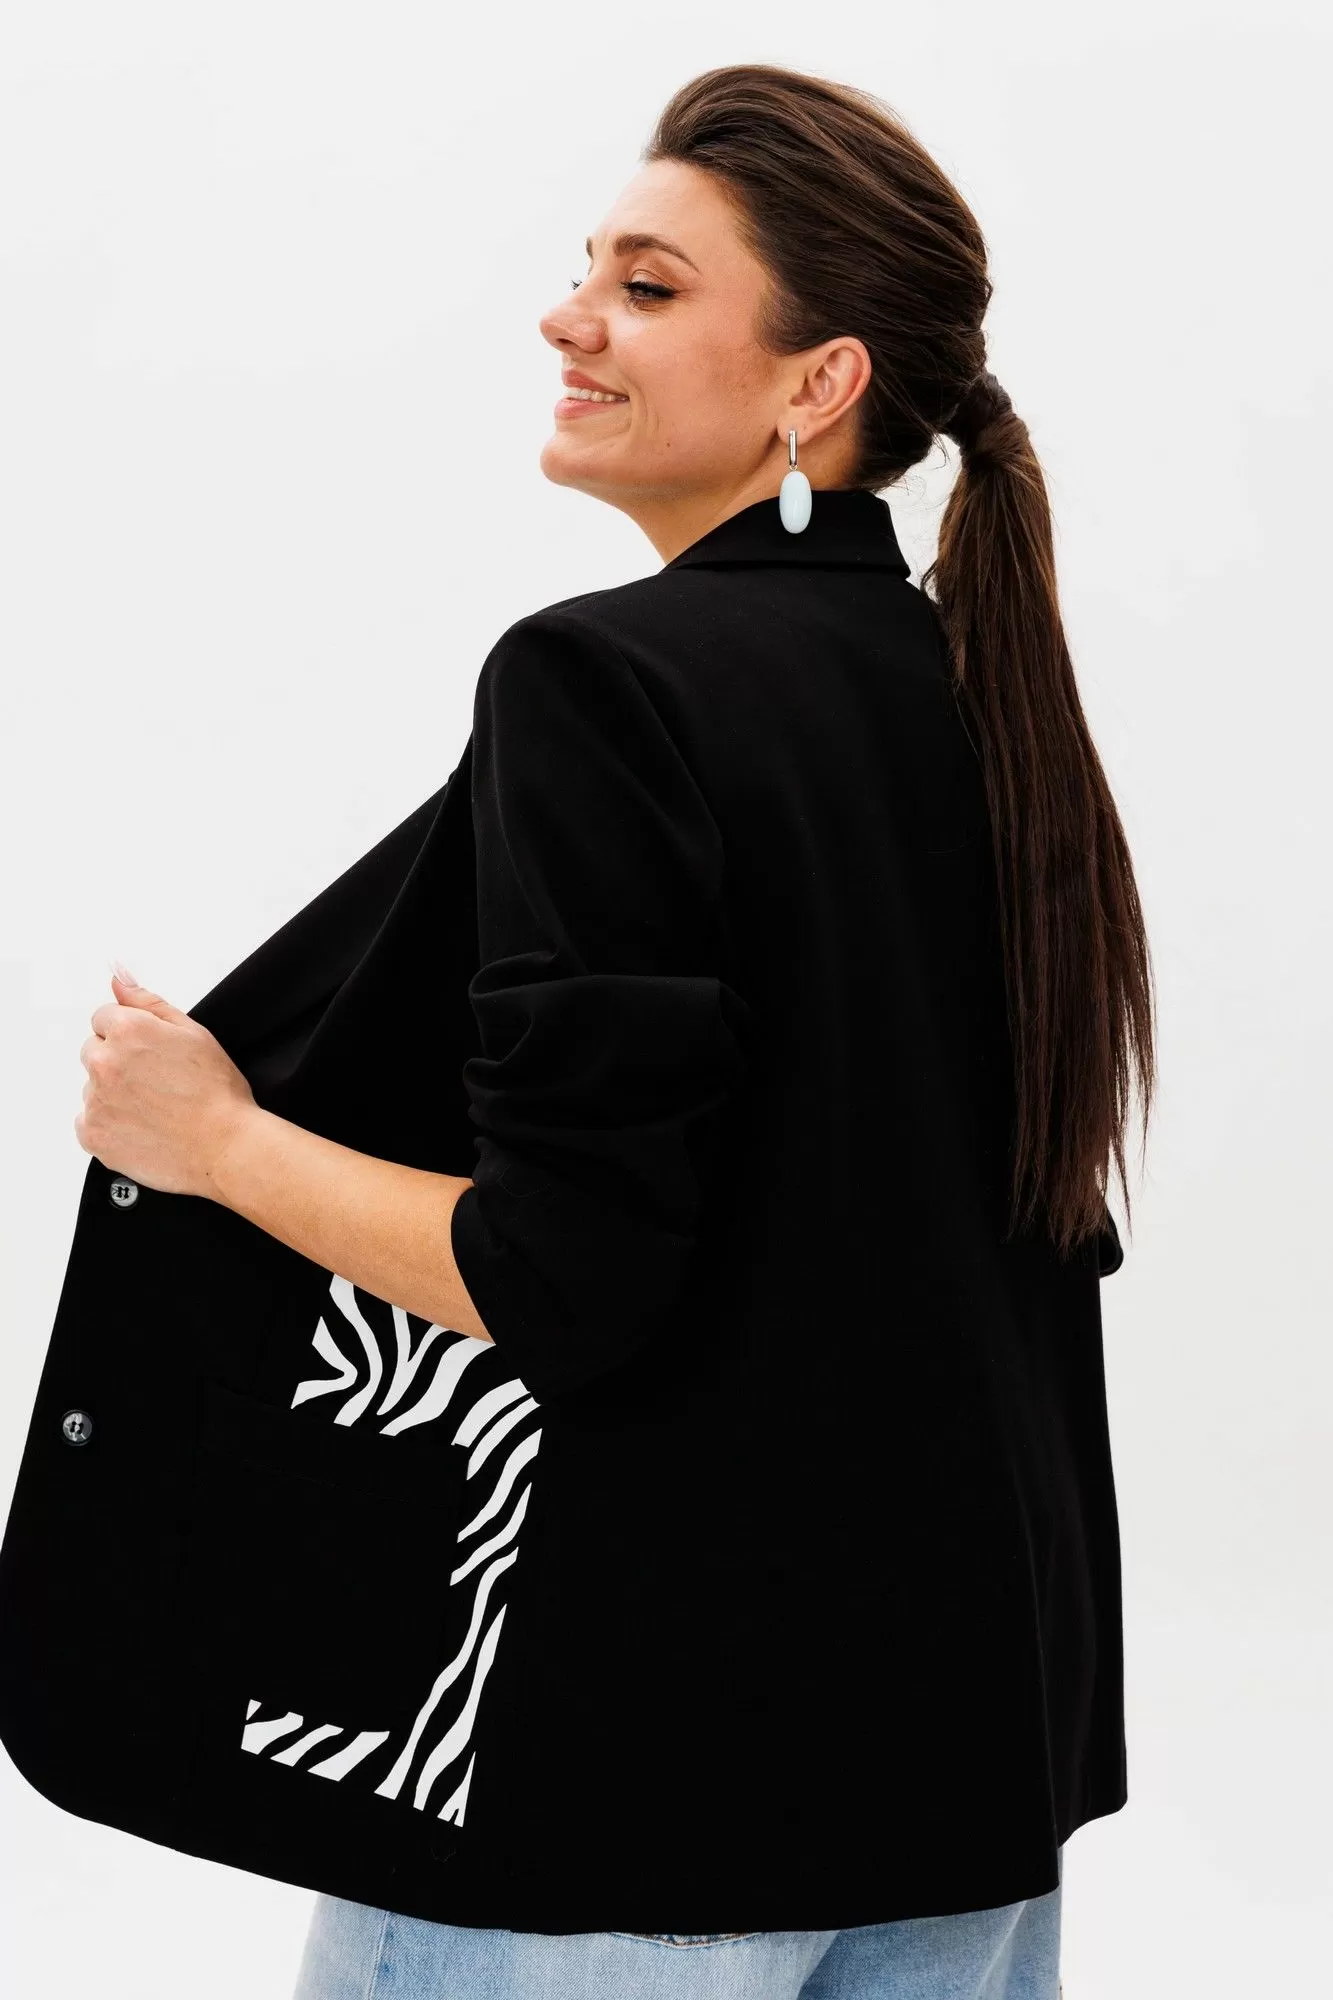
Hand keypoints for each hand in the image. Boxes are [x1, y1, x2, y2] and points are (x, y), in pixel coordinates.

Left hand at [76, 964, 257, 1197]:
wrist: (226, 1146)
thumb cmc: (217, 1092)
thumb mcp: (192, 1032)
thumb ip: (147, 1001)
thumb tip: (117, 975)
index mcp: (127, 1030)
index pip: (104, 1018)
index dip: (132, 1034)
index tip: (152, 1053)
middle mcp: (104, 1062)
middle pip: (94, 1051)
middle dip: (118, 1061)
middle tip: (157, 1082)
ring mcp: (95, 1100)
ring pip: (93, 1088)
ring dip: (115, 1094)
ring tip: (155, 1108)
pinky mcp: (92, 1134)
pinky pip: (88, 1122)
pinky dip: (110, 1125)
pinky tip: (142, 1127)